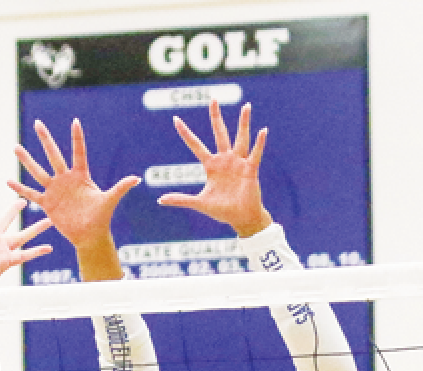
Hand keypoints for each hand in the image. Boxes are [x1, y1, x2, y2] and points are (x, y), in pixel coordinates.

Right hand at [8, 119, 138, 250]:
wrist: (89, 235)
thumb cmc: (101, 218)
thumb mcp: (109, 201)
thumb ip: (120, 188)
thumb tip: (137, 179)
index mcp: (81, 176)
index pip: (79, 152)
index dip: (77, 138)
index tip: (75, 120)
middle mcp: (66, 179)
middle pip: (53, 155)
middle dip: (45, 139)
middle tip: (38, 122)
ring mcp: (55, 190)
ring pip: (38, 171)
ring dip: (27, 160)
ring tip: (16, 147)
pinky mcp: (47, 203)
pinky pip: (31, 194)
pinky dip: (20, 188)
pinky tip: (8, 180)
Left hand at [157, 100, 272, 237]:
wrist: (241, 218)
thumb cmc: (222, 210)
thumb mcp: (199, 203)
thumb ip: (180, 199)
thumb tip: (160, 200)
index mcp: (211, 166)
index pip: (196, 145)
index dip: (186, 133)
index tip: (175, 119)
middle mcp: (225, 160)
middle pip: (220, 134)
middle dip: (216, 117)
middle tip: (213, 99)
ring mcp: (238, 163)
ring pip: (241, 138)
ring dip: (243, 123)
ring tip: (246, 106)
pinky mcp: (250, 170)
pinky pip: (255, 154)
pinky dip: (259, 143)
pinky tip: (263, 131)